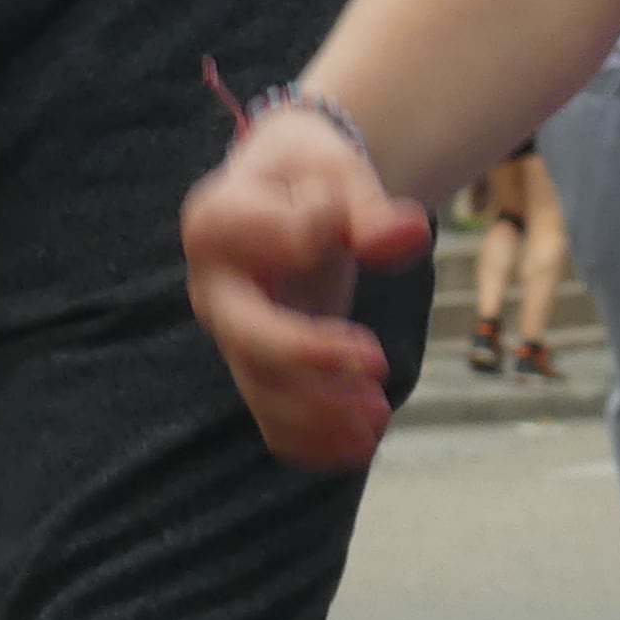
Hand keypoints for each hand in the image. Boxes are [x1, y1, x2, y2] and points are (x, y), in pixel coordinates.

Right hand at [180, 110, 432, 470]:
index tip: (373, 228)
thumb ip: (369, 208)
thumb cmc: (307, 173)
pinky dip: (312, 440)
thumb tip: (408, 238)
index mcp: (217, 222)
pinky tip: (359, 447)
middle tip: (378, 369)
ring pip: (263, 390)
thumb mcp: (336, 171)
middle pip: (251, 339)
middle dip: (312, 363)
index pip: (276, 241)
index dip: (323, 237)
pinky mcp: (255, 367)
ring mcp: (230, 336)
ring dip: (321, 415)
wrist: (283, 190)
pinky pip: (272, 418)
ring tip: (379, 420)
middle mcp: (211, 289)